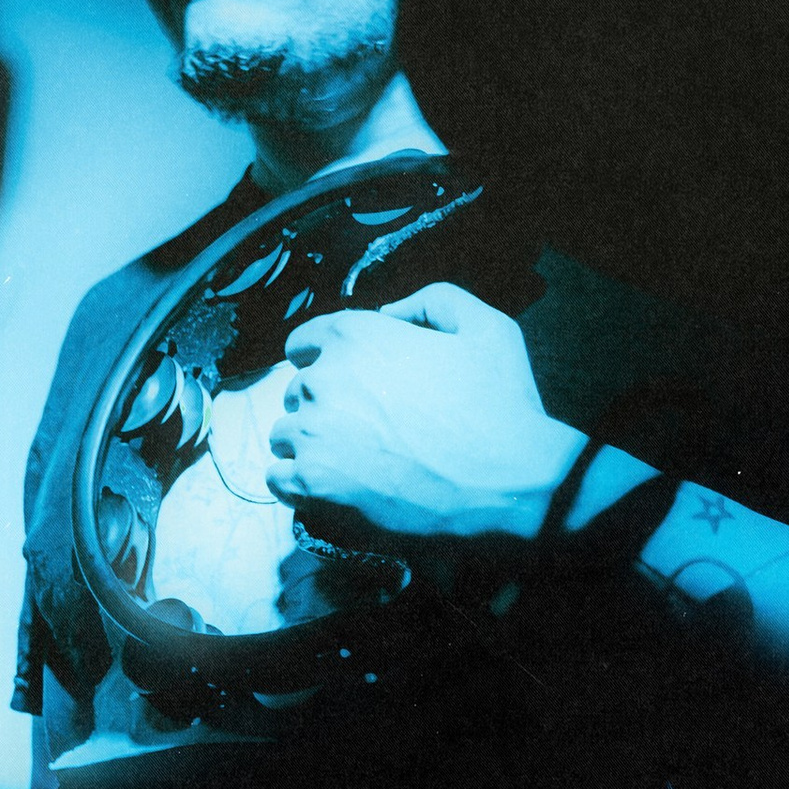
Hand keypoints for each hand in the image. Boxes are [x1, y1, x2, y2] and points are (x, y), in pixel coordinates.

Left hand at [266, 282, 583, 538]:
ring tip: (352, 460)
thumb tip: (389, 312)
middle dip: (323, 405)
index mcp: (354, 335)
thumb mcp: (484, 326)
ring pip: (285, 435)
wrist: (510, 481)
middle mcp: (323, 380)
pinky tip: (330, 487)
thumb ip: (431, 301)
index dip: (326, 361)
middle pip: (297, 391)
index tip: (348, 383)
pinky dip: (298, 484)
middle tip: (364, 427)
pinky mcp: (314, 483)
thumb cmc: (499, 405)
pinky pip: (278, 479)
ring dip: (310, 445)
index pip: (304, 343)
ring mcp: (314, 433)